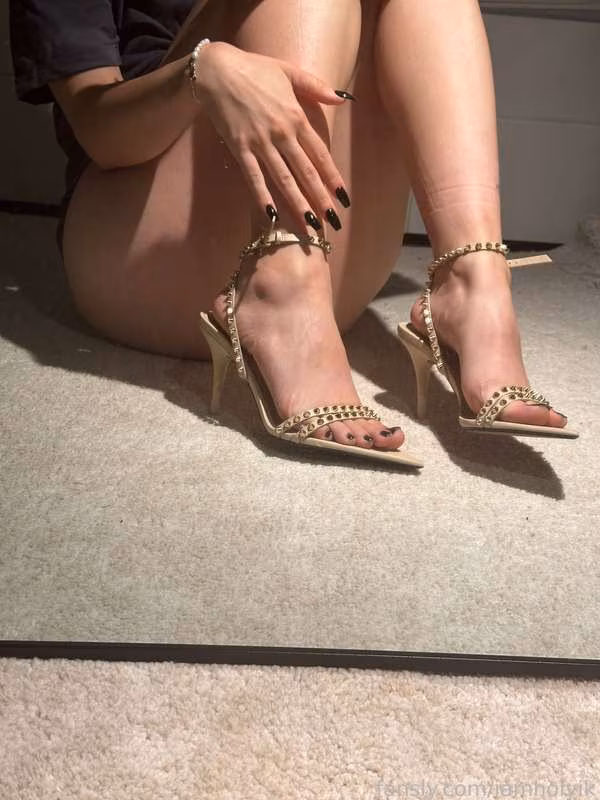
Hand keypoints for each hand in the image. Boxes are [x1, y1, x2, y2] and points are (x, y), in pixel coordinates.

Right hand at [191, 41, 350, 229]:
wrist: (216, 70)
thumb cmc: (253, 69)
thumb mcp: (289, 71)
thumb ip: (315, 86)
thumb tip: (341, 99)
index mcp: (296, 116)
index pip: (320, 154)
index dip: (332, 177)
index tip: (343, 197)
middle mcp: (282, 133)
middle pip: (305, 172)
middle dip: (320, 198)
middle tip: (332, 221)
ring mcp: (260, 143)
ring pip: (283, 179)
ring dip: (297, 204)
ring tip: (309, 226)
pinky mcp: (239, 148)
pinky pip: (253, 177)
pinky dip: (261, 197)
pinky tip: (270, 216)